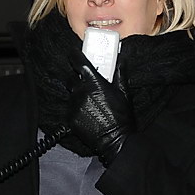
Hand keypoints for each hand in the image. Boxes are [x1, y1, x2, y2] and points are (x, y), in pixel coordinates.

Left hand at [67, 51, 134, 165]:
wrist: (116, 141)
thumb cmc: (122, 117)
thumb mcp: (125, 92)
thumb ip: (120, 73)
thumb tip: (120, 60)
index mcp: (94, 81)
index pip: (77, 61)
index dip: (74, 55)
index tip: (74, 53)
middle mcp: (80, 91)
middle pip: (71, 77)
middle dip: (77, 77)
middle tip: (87, 82)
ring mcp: (74, 105)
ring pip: (70, 93)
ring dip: (77, 94)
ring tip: (90, 102)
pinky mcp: (70, 117)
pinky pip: (70, 108)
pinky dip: (76, 108)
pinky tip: (88, 113)